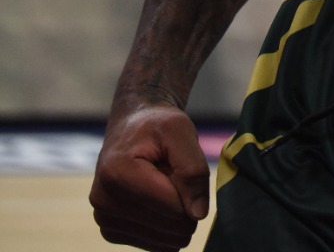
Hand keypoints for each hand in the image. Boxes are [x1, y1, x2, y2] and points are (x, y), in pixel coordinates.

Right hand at [90, 101, 209, 250]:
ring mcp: (104, 218)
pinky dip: (163, 224)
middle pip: (167, 225)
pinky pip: (152, 242)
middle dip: (183, 205)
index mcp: (117, 172)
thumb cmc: (157, 124)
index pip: (171, 206)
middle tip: (175, 175)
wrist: (131, 125)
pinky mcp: (110, 230)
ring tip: (164, 185)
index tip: (188, 171)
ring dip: (173, 215)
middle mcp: (104, 200)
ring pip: (162, 238)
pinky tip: (157, 199)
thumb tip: (197, 214)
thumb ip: (194, 169)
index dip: (192, 193)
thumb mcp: (181, 131)